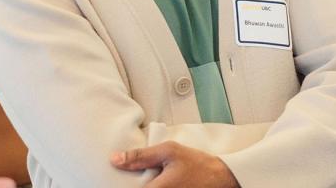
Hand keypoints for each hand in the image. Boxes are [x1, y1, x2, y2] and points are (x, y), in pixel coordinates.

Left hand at [110, 141, 238, 187]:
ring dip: (144, 186)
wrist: (221, 177)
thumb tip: (115, 160)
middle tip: (135, 177)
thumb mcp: (168, 151)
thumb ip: (140, 156)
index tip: (116, 179)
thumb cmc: (196, 163)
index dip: (121, 184)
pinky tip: (157, 182)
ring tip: (151, 179)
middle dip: (135, 184)